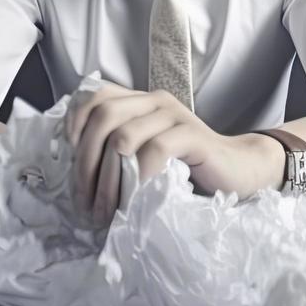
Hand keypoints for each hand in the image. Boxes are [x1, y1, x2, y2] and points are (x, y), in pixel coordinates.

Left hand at [64, 82, 281, 228]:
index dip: (75, 122)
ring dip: (108, 179)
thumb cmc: (187, 168)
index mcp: (140, 101)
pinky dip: (139, 177)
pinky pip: (155, 150)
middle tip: (84, 200)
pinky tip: (136, 199)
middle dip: (86, 160)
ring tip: (106, 210)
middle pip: (104, 115)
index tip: (68, 158)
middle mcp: (155, 101)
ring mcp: (175, 116)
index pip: (96, 96)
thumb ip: (119, 149)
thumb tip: (75, 168)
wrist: (236, 171)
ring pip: (123, 135)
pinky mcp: (193, 135)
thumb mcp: (145, 154)